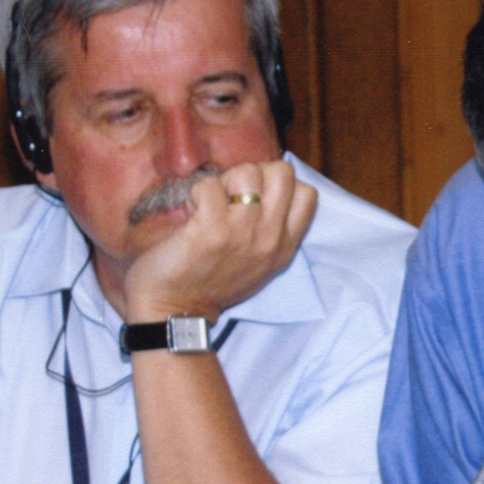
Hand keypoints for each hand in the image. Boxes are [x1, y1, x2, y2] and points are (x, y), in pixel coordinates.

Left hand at [124, 159, 316, 322]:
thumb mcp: (260, 263)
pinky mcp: (211, 230)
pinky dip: (197, 192)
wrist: (177, 310)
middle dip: (254, 173)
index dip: (277, 184)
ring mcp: (242, 232)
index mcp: (285, 246)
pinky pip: (209, 185)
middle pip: (282, 172)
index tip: (254, 197)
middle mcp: (270, 238)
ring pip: (246, 173)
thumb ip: (271, 230)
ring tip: (210, 203)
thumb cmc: (213, 282)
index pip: (306, 193)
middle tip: (232, 195)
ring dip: (223, 181)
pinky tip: (192, 211)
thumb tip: (263, 186)